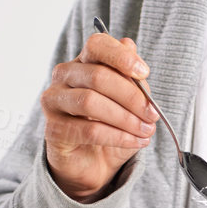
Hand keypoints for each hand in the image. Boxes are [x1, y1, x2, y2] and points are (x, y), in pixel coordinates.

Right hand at [41, 32, 157, 200]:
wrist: (94, 162)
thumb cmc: (112, 125)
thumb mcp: (130, 101)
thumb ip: (131, 78)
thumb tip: (131, 47)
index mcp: (84, 62)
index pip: (97, 45)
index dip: (121, 56)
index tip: (145, 73)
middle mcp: (64, 76)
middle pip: (98, 76)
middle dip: (132, 96)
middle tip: (153, 113)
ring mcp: (54, 101)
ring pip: (91, 102)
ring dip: (126, 118)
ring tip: (146, 130)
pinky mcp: (53, 129)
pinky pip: (89, 130)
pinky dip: (118, 137)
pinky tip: (136, 141)